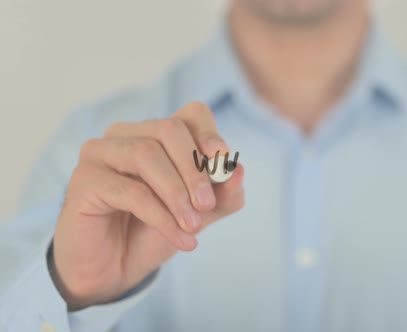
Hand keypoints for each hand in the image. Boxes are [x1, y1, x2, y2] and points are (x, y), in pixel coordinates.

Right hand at [50, 102, 244, 309]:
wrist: (115, 269)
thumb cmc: (154, 232)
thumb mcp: (199, 214)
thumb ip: (222, 194)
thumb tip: (239, 171)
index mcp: (157, 134)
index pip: (191, 114)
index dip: (210, 134)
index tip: (223, 161)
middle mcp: (126, 135)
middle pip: (169, 129)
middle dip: (194, 168)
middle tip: (207, 206)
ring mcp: (100, 153)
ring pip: (146, 155)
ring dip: (177, 194)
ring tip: (193, 226)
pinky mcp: (84, 180)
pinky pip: (130, 191)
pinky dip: (161, 216)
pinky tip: (180, 239)